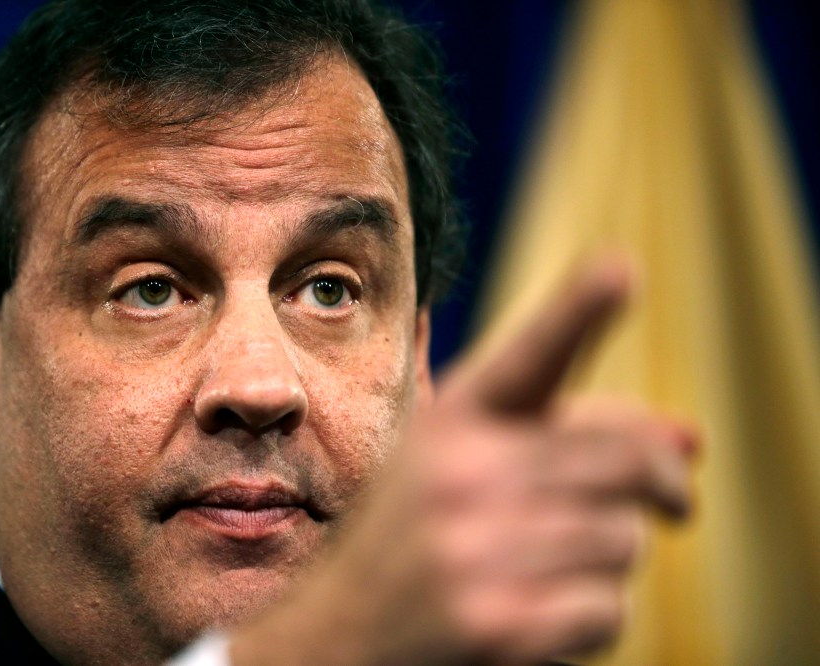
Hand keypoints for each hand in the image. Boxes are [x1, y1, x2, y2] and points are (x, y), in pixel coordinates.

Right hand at [231, 258, 696, 664]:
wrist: (338, 636)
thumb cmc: (411, 540)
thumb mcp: (459, 467)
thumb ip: (562, 438)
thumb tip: (689, 438)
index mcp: (453, 422)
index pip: (528, 357)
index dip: (577, 309)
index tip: (618, 269)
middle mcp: (460, 475)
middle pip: (627, 458)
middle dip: (664, 483)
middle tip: (674, 501)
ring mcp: (476, 550)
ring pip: (623, 539)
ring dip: (612, 558)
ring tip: (558, 565)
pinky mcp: (498, 625)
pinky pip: (609, 608)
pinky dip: (595, 617)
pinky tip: (546, 613)